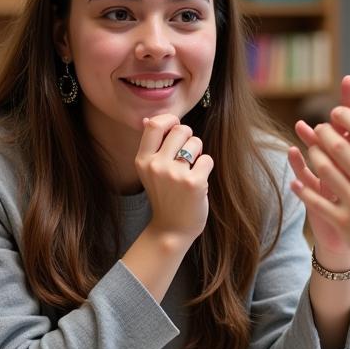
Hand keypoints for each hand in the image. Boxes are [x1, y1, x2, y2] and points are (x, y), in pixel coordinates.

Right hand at [134, 113, 213, 247]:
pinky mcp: (194, 183)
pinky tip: (199, 181)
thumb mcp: (149, 171)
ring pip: (195, 142)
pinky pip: (207, 159)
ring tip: (191, 169)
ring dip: (198, 153)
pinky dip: (206, 167)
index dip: (169, 120)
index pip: (154, 124)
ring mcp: (174, 174)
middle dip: (188, 137)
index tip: (175, 128)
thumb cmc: (164, 196)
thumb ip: (150, 146)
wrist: (171, 229)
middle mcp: (156, 165)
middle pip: (180, 129)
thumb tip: (147, 119)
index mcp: (142, 160)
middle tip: (187, 154)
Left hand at [293, 109, 349, 291]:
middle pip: (340, 146)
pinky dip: (302, 188)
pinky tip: (295, 181)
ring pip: (324, 169)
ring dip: (313, 154)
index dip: (347, 117)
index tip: (337, 113)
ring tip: (310, 148)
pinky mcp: (342, 222)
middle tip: (318, 127)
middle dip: (324, 132)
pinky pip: (316, 200)